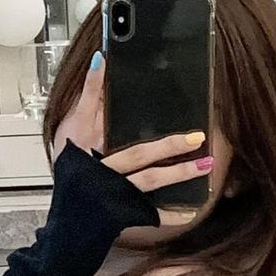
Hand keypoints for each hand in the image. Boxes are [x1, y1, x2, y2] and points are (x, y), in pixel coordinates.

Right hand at [53, 54, 214, 222]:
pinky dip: (171, 213)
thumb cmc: (72, 169)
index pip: (94, 110)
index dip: (98, 87)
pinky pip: (150, 214)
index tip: (114, 65)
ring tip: (205, 165)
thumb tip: (100, 60)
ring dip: (178, 174)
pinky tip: (191, 211)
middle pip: (137, 155)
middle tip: (197, 137)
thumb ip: (87, 97)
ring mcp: (115, 192)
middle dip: (167, 146)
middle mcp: (103, 169)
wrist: (69, 215)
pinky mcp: (124, 211)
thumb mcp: (72, 131)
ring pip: (148, 181)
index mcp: (88, 145)